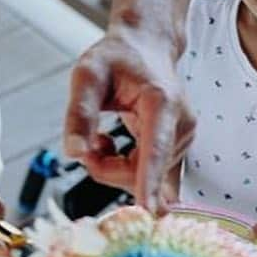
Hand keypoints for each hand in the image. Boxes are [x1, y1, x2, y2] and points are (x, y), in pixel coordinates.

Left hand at [63, 29, 193, 212]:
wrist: (146, 45)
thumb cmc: (117, 57)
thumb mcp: (88, 74)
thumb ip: (79, 112)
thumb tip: (74, 152)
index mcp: (162, 102)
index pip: (154, 149)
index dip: (149, 181)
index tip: (148, 211)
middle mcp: (180, 123)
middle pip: (142, 171)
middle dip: (106, 168)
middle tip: (87, 141)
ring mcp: (183, 137)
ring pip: (143, 178)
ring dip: (114, 167)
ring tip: (101, 136)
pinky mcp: (178, 147)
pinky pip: (149, 175)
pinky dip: (126, 169)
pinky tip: (116, 146)